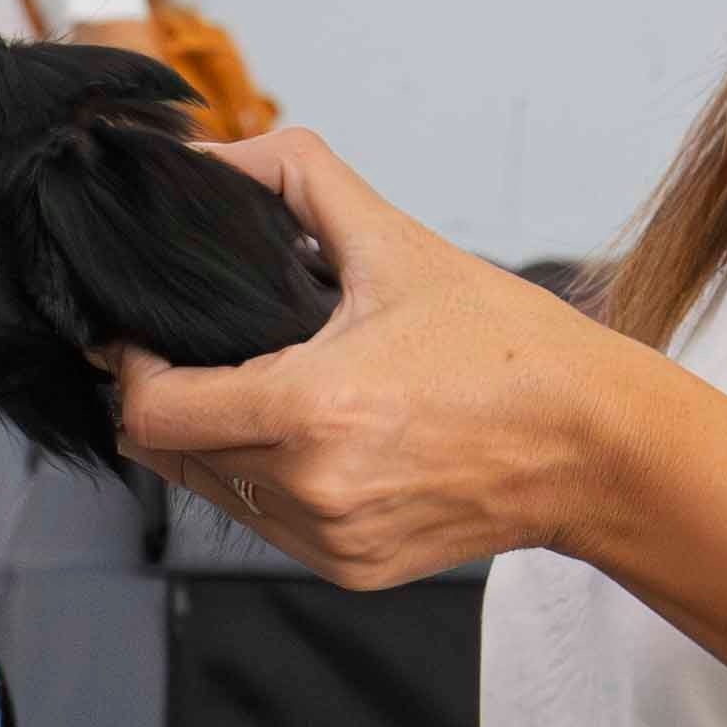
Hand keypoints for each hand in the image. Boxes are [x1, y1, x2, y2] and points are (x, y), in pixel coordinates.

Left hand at [111, 130, 647, 589]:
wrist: (597, 447)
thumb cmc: (512, 351)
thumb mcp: (399, 243)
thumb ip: (298, 180)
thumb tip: (222, 157)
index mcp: (312, 410)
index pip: (152, 410)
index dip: (129, 368)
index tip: (140, 337)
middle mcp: (314, 488)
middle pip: (167, 453)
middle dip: (166, 397)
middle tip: (194, 353)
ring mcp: (332, 540)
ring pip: (211, 492)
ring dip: (212, 443)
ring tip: (255, 389)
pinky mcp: (352, 569)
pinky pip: (265, 526)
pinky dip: (264, 482)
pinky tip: (304, 438)